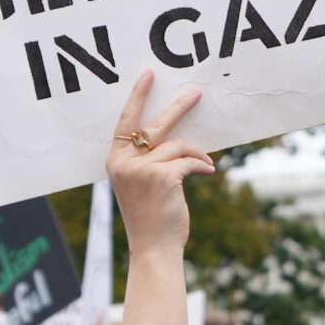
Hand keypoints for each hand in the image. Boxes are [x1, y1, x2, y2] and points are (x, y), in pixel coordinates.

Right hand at [107, 72, 214, 259]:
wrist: (153, 247)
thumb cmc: (150, 216)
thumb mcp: (139, 184)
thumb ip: (146, 161)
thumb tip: (174, 138)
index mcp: (115, 161)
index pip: (126, 122)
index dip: (137, 97)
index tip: (148, 76)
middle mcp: (125, 162)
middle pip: (154, 124)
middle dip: (178, 107)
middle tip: (196, 93)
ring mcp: (142, 168)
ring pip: (177, 145)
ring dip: (195, 153)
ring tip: (205, 162)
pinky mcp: (163, 176)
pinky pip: (189, 160)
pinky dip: (201, 164)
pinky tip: (208, 170)